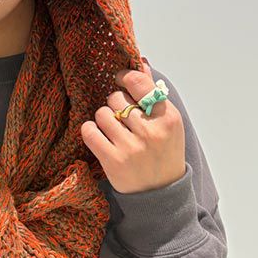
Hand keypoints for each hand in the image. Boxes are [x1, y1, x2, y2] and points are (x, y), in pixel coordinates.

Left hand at [80, 59, 186, 194]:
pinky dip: (90, 131)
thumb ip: (154, 94)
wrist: (160, 194)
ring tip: (113, 131)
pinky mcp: (113, 160)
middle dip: (115, 104)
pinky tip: (98, 136)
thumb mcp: (168, 124)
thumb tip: (141, 63)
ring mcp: (131, 147)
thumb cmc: (163, 153)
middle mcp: (151, 131)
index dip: (125, 77)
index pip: (139, 83)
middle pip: (116, 98)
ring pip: (102, 113)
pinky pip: (89, 131)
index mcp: (168, 118)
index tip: (120, 79)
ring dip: (103, 120)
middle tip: (122, 118)